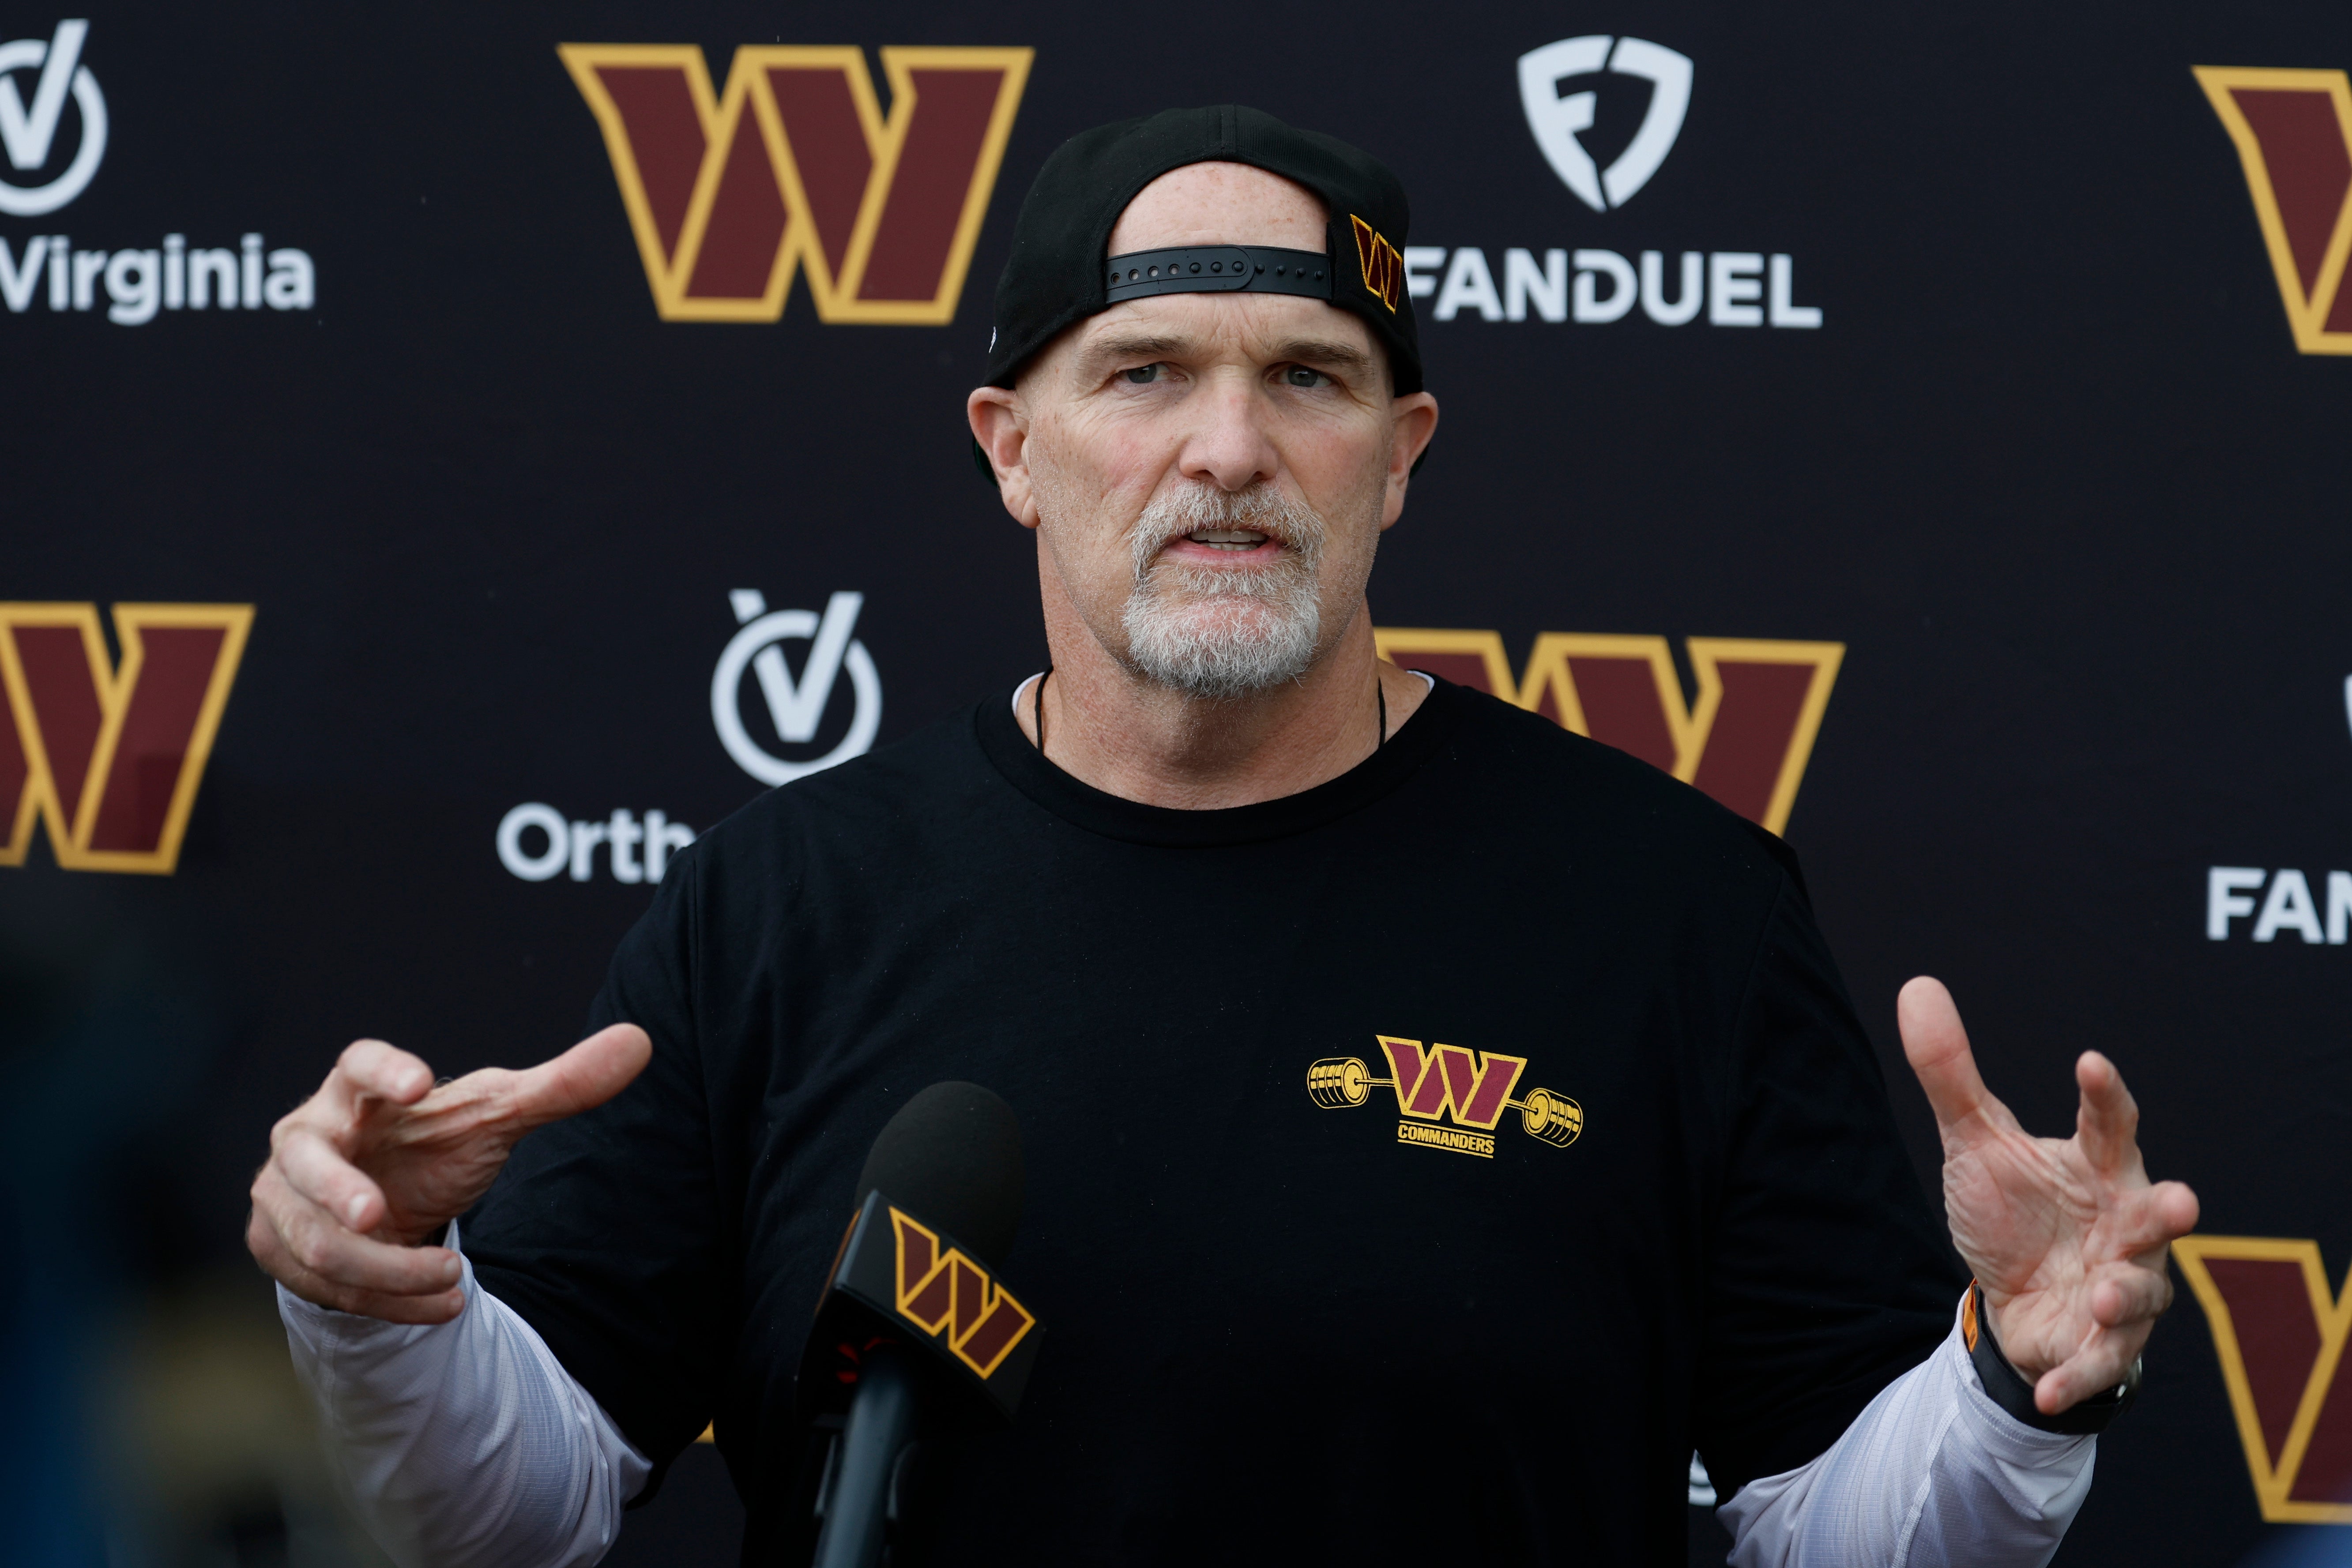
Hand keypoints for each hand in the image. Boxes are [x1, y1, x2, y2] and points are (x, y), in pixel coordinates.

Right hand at [247, 1025, 650, 1322]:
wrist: (387, 1204)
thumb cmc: (435, 1144)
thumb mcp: (498, 1116)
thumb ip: (561, 1084)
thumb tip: (639, 1041)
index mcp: (359, 1091)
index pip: (359, 1064)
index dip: (383, 1070)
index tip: (419, 1082)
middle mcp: (309, 1137)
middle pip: (306, 1159)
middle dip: (336, 1189)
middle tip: (375, 1211)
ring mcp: (283, 1196)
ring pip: (319, 1241)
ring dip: (388, 1270)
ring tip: (453, 1282)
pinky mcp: (280, 1248)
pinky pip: (329, 1286)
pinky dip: (389, 1302)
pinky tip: (441, 1307)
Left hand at [1899, 977, 2198, 1414]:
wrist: (2007, 1298)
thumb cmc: (2010, 1210)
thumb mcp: (1974, 1142)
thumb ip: (1952, 1074)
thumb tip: (1917, 987)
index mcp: (2099, 1169)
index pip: (2110, 1124)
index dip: (2104, 1095)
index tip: (2090, 1063)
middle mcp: (2124, 1226)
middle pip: (2156, 1214)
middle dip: (2171, 1211)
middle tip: (2182, 1201)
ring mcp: (2121, 1286)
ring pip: (2142, 1293)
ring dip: (2129, 1295)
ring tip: (2106, 1291)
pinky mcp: (2099, 1343)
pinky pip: (2099, 1363)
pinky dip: (2078, 1376)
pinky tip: (2050, 1388)